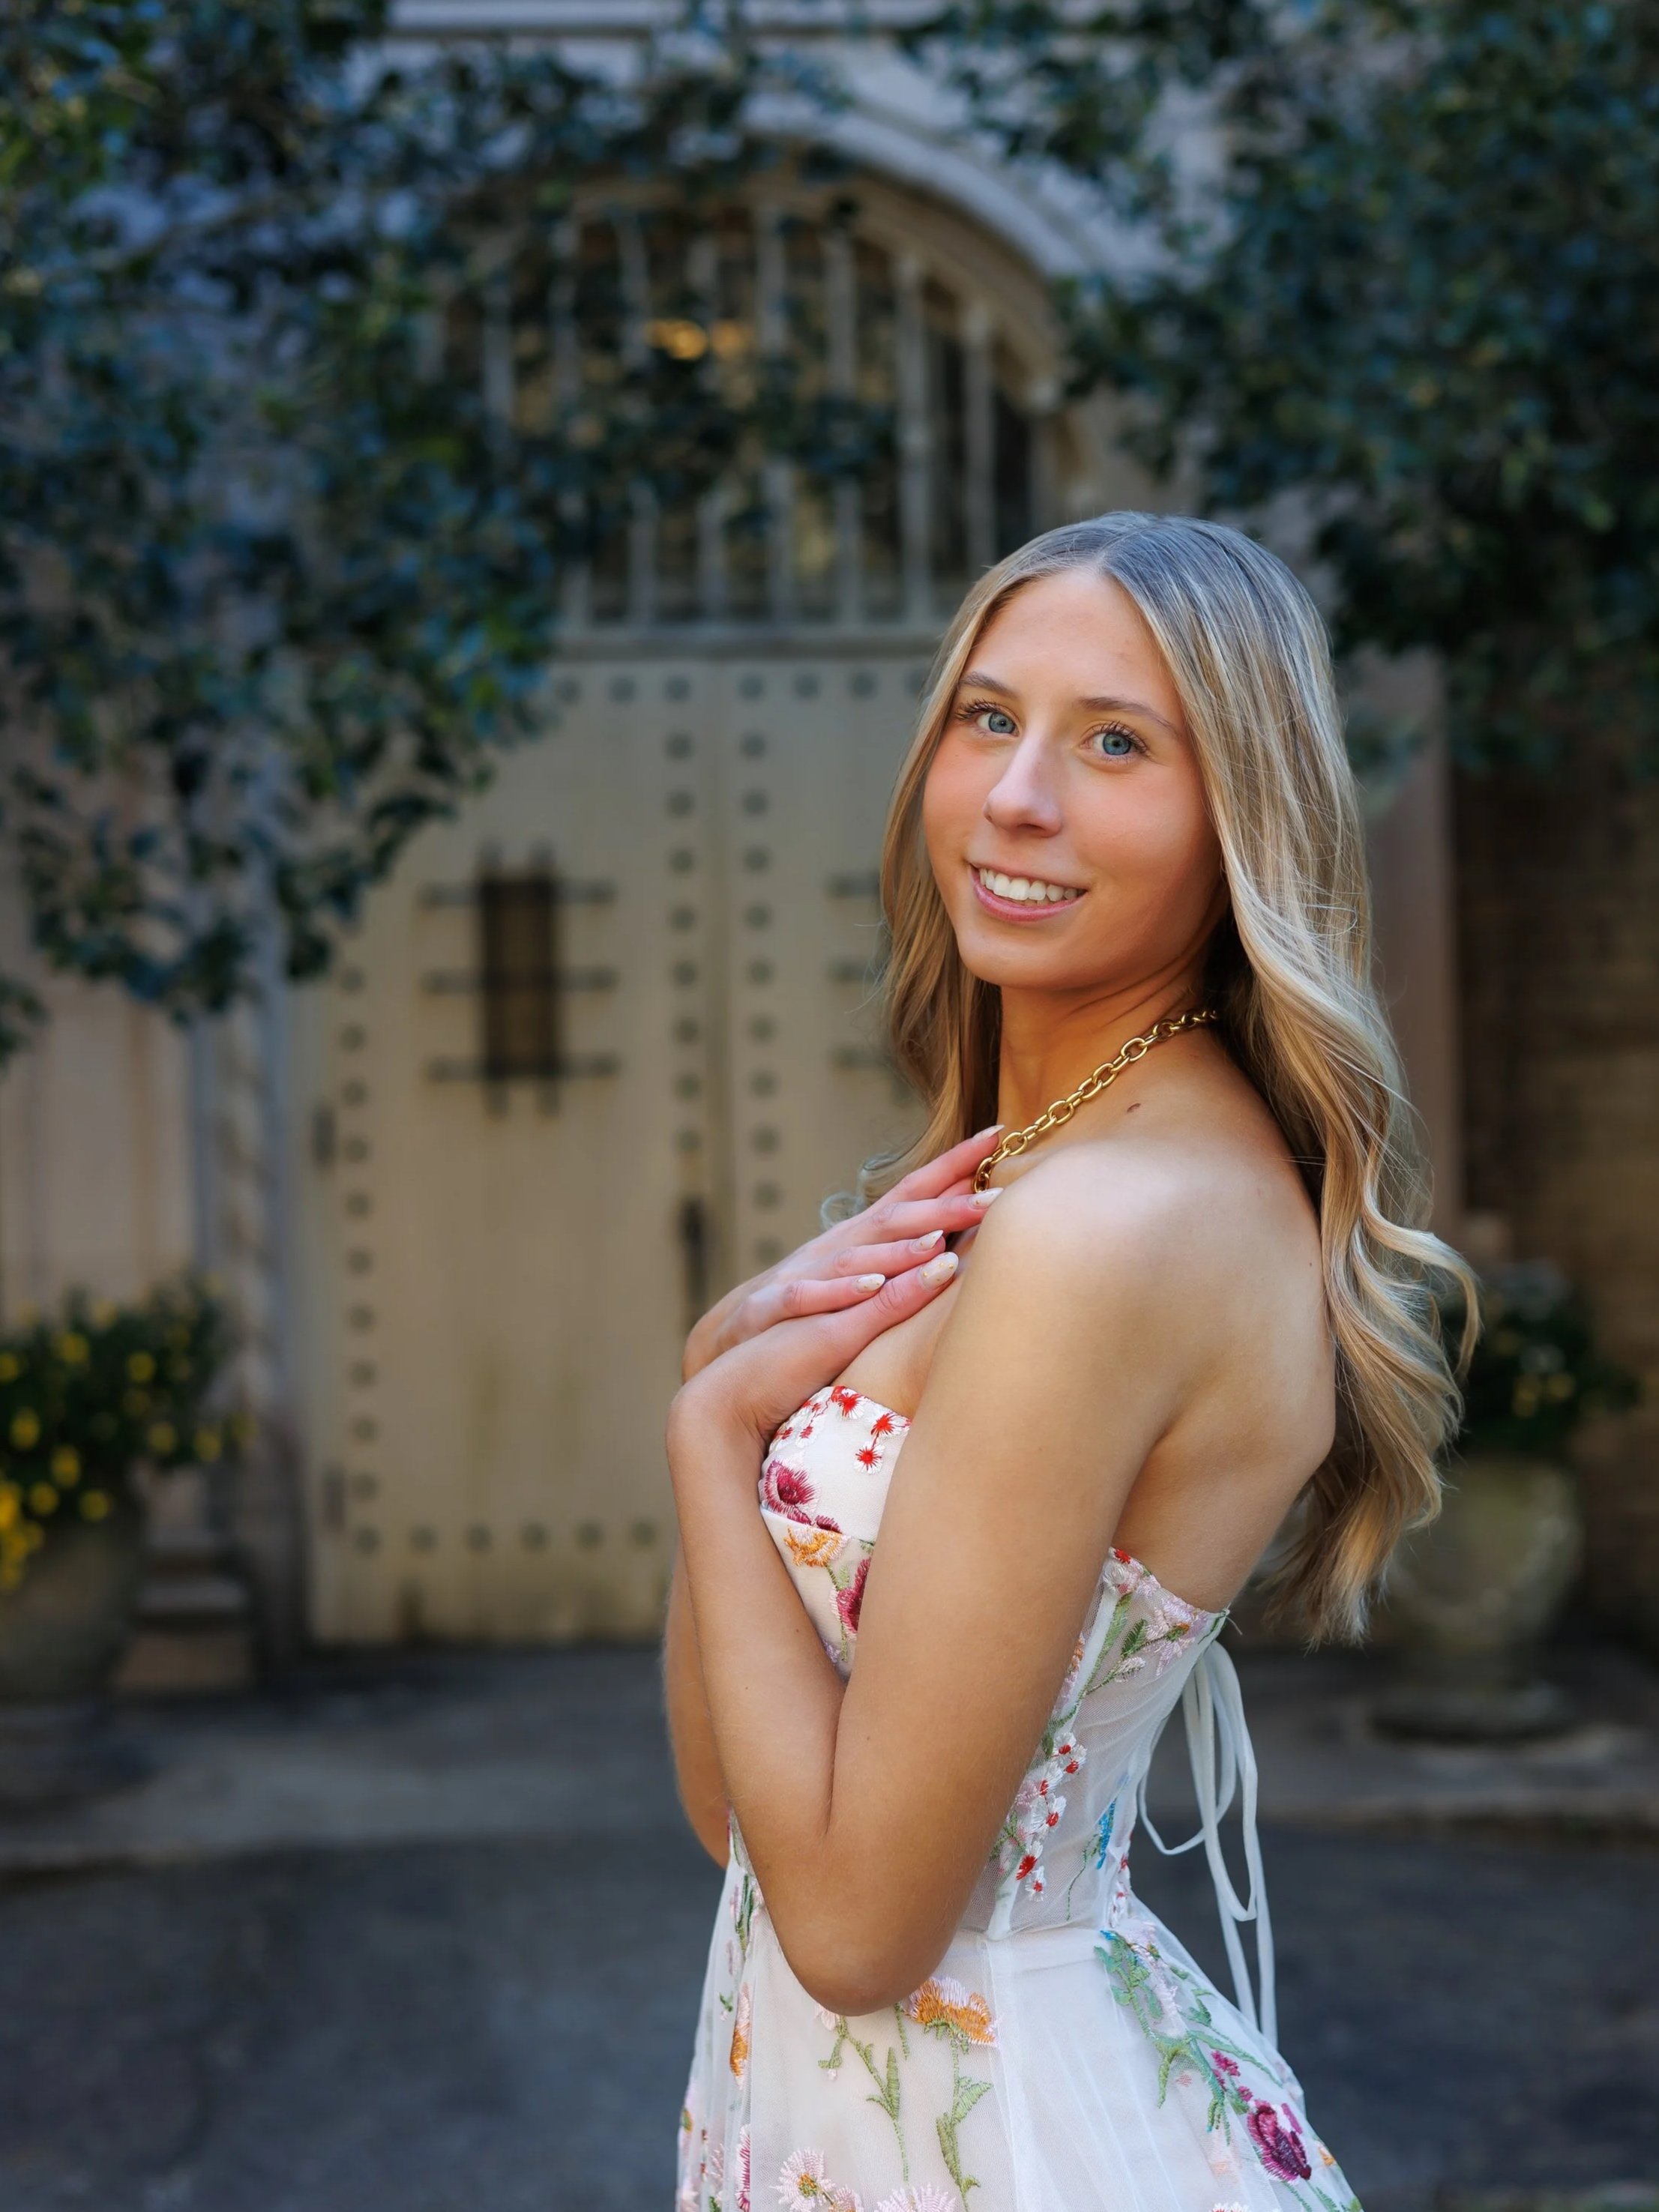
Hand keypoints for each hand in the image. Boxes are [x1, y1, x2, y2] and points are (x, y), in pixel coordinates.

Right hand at [680, 1126, 1003, 1381]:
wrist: (730, 1342)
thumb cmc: (809, 1310)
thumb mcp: (861, 1279)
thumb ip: (904, 1255)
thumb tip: (964, 1233)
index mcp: (859, 1238)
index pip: (912, 1192)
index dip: (952, 1165)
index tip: (997, 1135)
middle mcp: (835, 1248)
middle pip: (894, 1219)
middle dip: (943, 1205)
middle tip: (993, 1195)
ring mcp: (804, 1275)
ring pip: (857, 1258)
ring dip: (898, 1249)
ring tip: (939, 1241)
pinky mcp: (775, 1310)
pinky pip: (810, 1298)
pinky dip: (840, 1292)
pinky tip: (870, 1286)